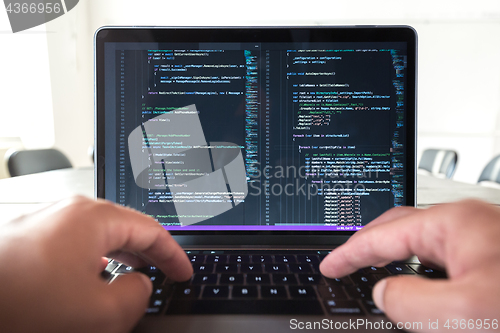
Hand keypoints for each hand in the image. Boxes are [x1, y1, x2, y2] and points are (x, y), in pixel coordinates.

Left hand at [0, 196, 192, 332]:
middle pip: (125, 227)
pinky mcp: (27, 237)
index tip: (184, 273)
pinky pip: (74, 244)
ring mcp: (45, 221)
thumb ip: (137, 296)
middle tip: (164, 274)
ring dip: (121, 257)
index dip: (174, 255)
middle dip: (148, 253)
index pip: (151, 231)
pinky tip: (91, 279)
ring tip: (132, 276)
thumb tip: (141, 285)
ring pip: (99, 235)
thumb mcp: (99, 314)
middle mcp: (69, 211)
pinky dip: (94, 260)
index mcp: (93, 217)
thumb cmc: (20, 306)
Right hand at [320, 199, 499, 330]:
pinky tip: (419, 279)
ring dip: (395, 256)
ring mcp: (481, 237)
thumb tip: (384, 294)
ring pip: (422, 241)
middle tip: (345, 263)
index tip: (329, 267)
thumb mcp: (465, 313)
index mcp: (453, 223)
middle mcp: (467, 222)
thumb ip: (410, 303)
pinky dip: (419, 266)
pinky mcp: (491, 256)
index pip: (382, 236)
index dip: (349, 254)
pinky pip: (442, 255)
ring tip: (375, 268)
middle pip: (398, 228)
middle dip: (368, 246)